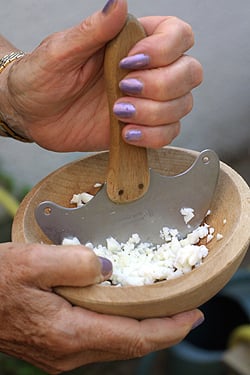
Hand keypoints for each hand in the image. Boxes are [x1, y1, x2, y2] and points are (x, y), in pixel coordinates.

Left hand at [0, 0, 201, 151]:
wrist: (33, 115)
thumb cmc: (42, 77)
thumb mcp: (61, 51)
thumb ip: (92, 30)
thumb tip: (119, 2)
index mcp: (133, 42)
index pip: (179, 35)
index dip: (165, 49)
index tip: (128, 62)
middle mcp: (148, 70)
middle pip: (190, 72)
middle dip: (162, 85)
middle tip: (122, 89)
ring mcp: (147, 101)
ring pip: (182, 105)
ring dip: (154, 113)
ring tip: (117, 113)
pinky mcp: (141, 127)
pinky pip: (169, 133)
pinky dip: (153, 136)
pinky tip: (126, 133)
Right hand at [0, 242, 203, 373]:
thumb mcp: (32, 261)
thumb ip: (73, 263)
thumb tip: (106, 268)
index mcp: (67, 333)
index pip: (133, 337)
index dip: (169, 329)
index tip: (194, 315)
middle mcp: (67, 351)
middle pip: (129, 345)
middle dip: (163, 330)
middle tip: (187, 312)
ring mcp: (61, 353)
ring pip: (115, 345)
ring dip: (143, 328)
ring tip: (163, 309)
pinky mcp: (56, 347)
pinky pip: (100, 340)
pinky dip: (120, 327)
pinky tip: (125, 310)